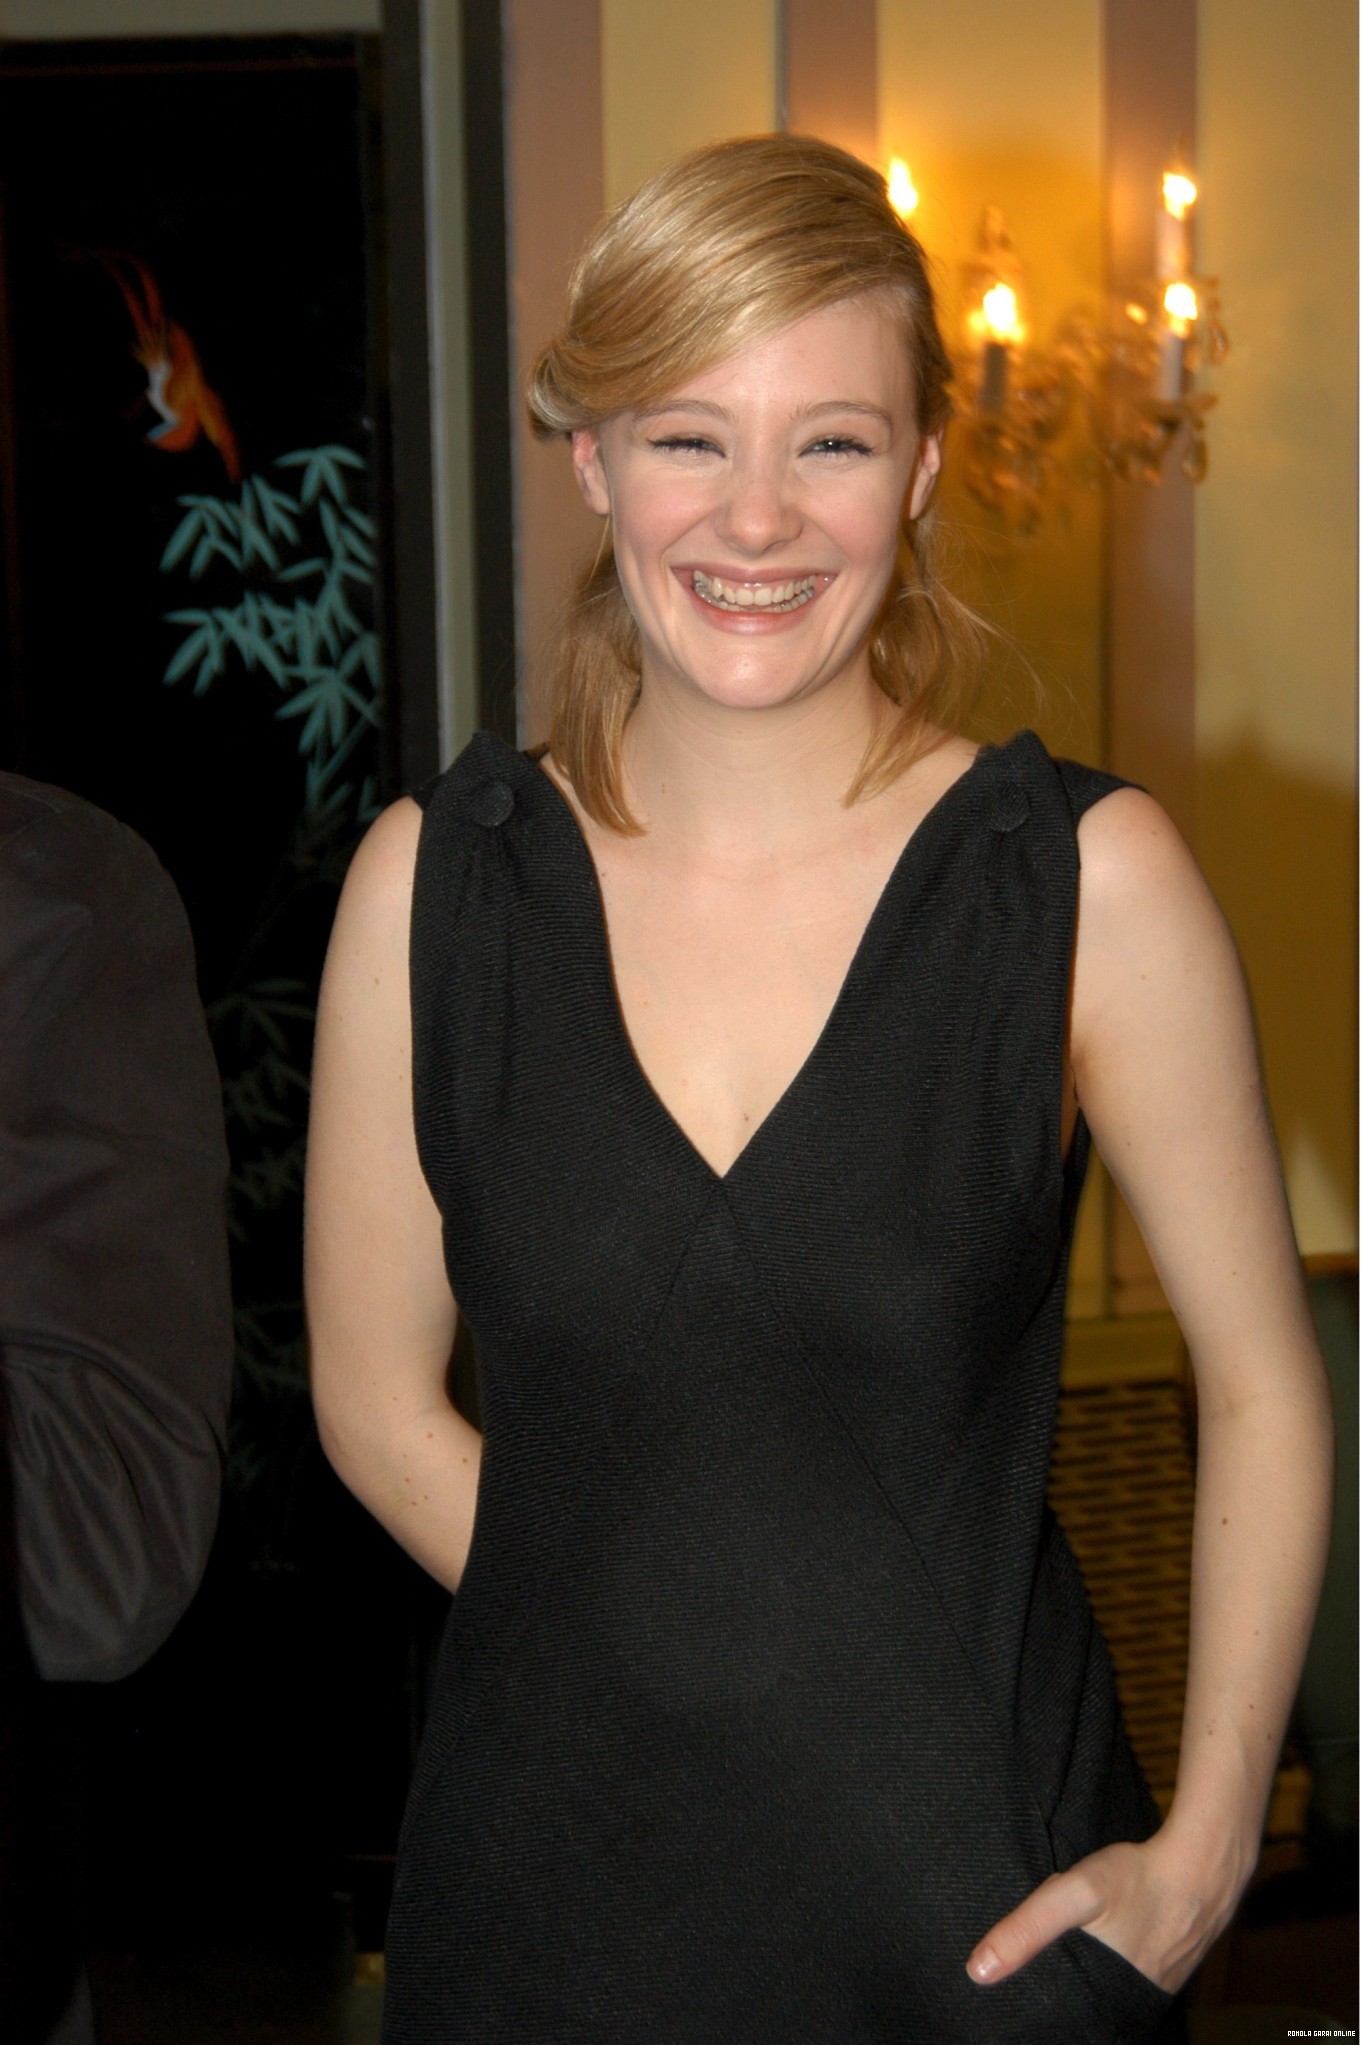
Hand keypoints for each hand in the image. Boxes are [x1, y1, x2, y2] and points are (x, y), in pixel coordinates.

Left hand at [965, 1831, 1240, 1994]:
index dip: (1034, 2017)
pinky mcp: (1161, 1976)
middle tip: (1025, 1982)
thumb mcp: (1074, 1894)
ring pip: (1099, 2000)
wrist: (1202, 1868)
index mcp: (1105, 2004)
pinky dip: (1102, 1974)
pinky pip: (1120, 1985)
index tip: (1007, 2008)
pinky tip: (1092, 1952)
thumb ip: (1028, 1928)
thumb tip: (978, 1971)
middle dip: (1053, 2001)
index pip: (1059, 2028)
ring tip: (1055, 1966)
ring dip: (1078, 1988)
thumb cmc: (1137, 1880)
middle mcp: (1129, 2010)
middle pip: (1078, 2014)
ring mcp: (1150, 1995)